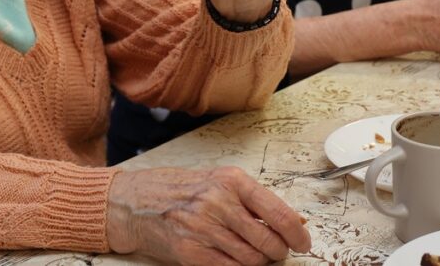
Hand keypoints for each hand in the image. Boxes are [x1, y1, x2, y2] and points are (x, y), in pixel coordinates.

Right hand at [106, 166, 310, 264]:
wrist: (136, 201)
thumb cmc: (180, 190)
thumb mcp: (218, 181)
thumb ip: (253, 200)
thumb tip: (294, 221)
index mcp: (231, 180)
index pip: (277, 212)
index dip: (297, 233)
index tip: (303, 242)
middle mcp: (218, 202)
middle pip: (268, 240)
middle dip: (279, 251)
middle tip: (278, 252)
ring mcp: (203, 228)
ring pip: (251, 258)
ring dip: (259, 261)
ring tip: (255, 255)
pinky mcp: (190, 251)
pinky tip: (235, 260)